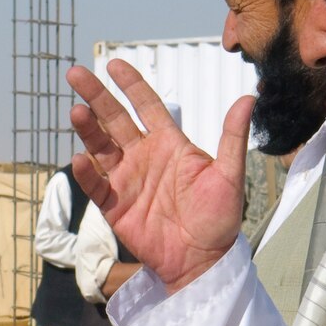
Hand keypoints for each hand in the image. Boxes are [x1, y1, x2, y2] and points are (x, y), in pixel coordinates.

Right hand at [68, 60, 250, 294]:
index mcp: (170, 144)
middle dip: (96, 96)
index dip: (130, 85)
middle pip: (115, 119)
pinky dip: (85, 173)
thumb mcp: (230, 175)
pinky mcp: (115, 206)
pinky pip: (95, 185)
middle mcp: (144, 156)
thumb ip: (232, 137)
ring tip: (76, 111)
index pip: (146, 106)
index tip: (114, 65)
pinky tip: (80, 159)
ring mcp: (127, 180)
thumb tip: (249, 97)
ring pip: (100, 147)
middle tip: (76, 74)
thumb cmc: (220, 219)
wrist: (202, 261)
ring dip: (88, 129)